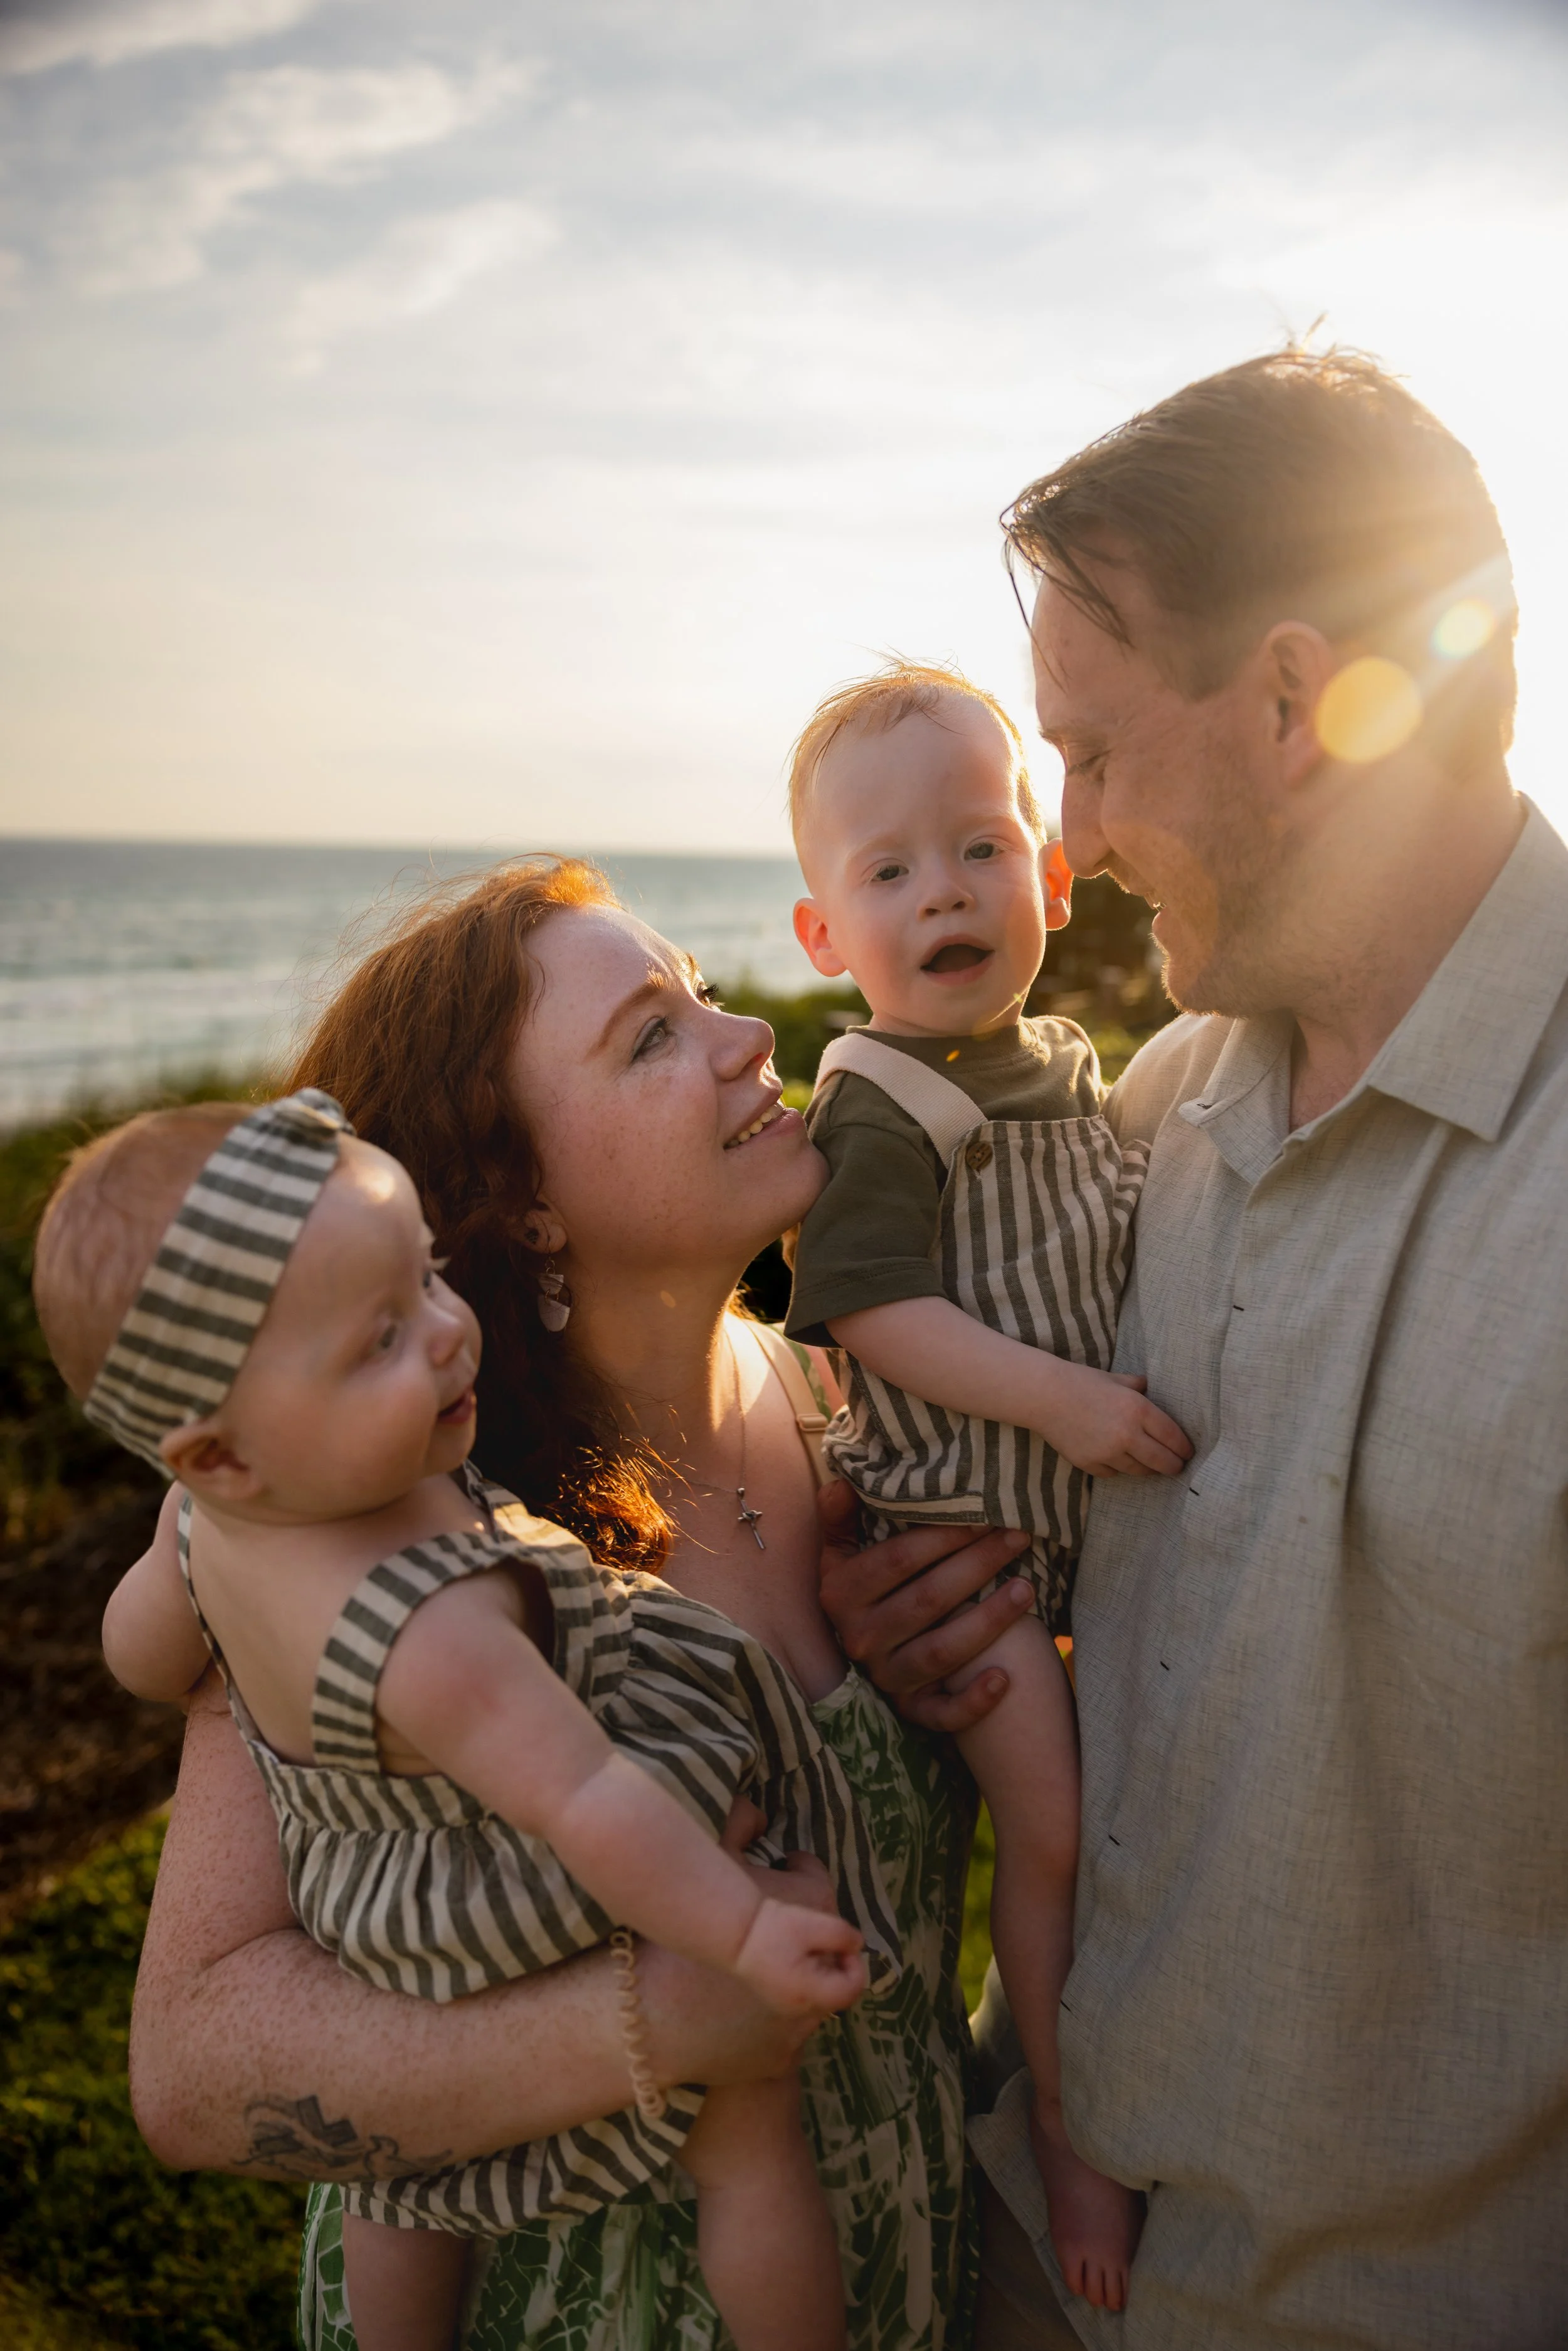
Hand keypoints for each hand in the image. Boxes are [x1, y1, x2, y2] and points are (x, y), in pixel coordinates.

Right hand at [734, 1897, 866, 2018]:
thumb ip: (842, 1935)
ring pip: (822, 1993)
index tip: (845, 1944)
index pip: (851, 1990)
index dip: (856, 1966)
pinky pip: (807, 1992)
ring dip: (827, 1971)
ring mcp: (787, 2006)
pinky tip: (799, 1955)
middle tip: (830, 1943)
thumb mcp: (813, 1924)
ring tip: (813, 1947)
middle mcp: (800, 2007)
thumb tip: (857, 1944)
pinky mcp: (778, 1998)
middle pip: (837, 1994)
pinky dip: (812, 1975)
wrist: (735, 1933)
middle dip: (841, 1968)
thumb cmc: (774, 1928)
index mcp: (811, 1993)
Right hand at [817, 1479, 1033, 1735]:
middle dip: (978, 1565)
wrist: (863, 1656)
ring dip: (988, 1621)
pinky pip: (942, 1714)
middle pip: (927, 1600)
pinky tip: (1005, 1678)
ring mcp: (886, 1678)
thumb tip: (841, 1483)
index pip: (897, 1560)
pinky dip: (973, 1701)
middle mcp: (860, 1639)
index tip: (986, 1517)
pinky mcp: (910, 1711)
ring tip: (1027, 1588)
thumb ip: (841, 1519)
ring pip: (942, 1652)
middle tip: (1018, 1538)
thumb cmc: (865, 1590)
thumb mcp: (842, 1555)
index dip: (943, 1537)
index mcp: (842, 1595)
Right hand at [1035, 1362, 1190, 1477]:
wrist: (1044, 1395)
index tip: (1188, 1453)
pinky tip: (1118, 1460)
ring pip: (1139, 1471)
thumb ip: (1137, 1385)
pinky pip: (1113, 1473)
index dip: (1184, 1448)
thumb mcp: (1115, 1379)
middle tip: (1177, 1467)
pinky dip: (1118, 1468)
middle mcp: (1126, 1434)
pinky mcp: (1090, 1463)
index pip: (1173, 1437)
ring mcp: (1108, 1452)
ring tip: (1151, 1466)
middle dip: (1174, 1466)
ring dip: (1148, 1469)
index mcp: (1137, 1409)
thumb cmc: (1081, 1381)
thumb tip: (1150, 1387)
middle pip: (1162, 1461)